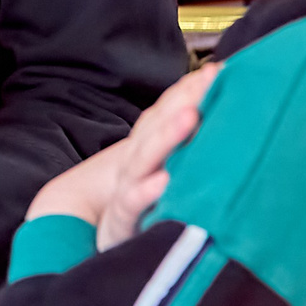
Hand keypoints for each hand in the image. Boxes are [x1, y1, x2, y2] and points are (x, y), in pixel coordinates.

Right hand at [27, 64, 217, 247]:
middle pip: (157, 126)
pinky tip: (163, 181)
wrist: (90, 236)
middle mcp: (135, 163)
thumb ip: (177, 148)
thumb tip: (206, 120)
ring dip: (168, 135)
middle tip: (211, 78)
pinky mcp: (122, 219)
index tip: (215, 70)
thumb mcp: (155, 173)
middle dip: (183, 100)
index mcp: (144, 151)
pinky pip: (134, 203)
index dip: (186, 90)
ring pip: (145, 158)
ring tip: (191, 114)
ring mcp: (127, 187)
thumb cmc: (135, 204)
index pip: (164, 113)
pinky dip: (147, 190)